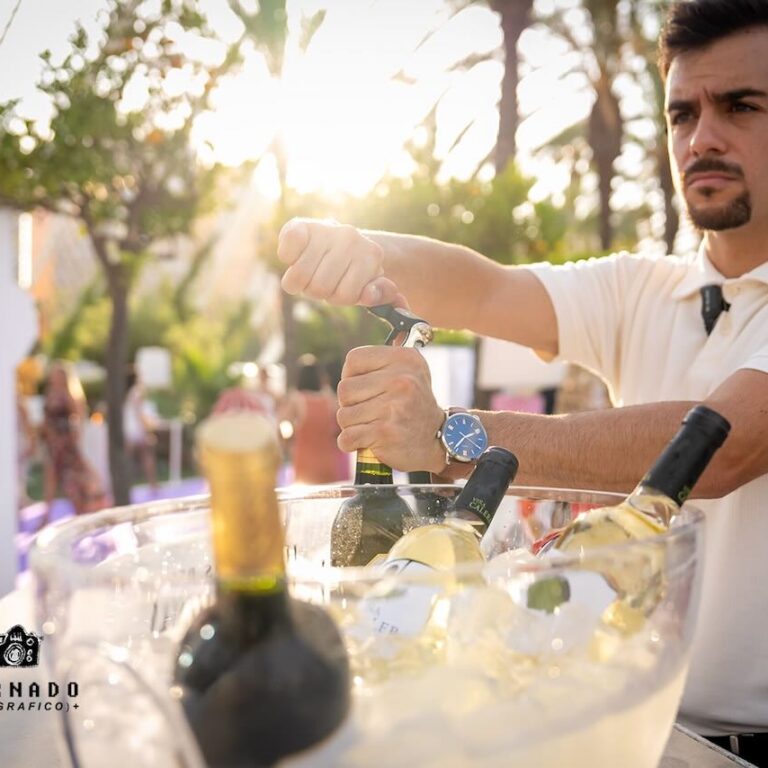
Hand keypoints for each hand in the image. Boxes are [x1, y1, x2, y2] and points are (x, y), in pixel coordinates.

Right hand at [278, 218, 403, 306]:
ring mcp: (325, 230)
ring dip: (300, 282)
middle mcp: (350, 237)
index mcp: (371, 254)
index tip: (342, 285)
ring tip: (311, 271)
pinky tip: (296, 257)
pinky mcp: (300, 225)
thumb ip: (378, 294)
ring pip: (299, 277)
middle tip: (323, 279)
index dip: (338, 298)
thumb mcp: (369, 285)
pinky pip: (286, 251)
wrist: (338, 240)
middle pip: (319, 288)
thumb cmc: (352, 270)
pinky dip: (287, 258)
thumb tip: (370, 294)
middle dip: (318, 292)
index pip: (345, 295)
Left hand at [335, 346, 445, 472]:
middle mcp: (402, 380)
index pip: (354, 360)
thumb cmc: (413, 404)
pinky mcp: (385, 432)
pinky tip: (367, 440)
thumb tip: (350, 365)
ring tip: (372, 425)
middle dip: (350, 404)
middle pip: (344, 389)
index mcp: (404, 359)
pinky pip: (347, 437)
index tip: (365, 389)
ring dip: (352, 426)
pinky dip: (351, 443)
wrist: (437, 440)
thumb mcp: (408, 372)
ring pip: (344, 415)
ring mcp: (394, 407)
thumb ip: (381, 362)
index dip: (351, 376)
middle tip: (370, 411)